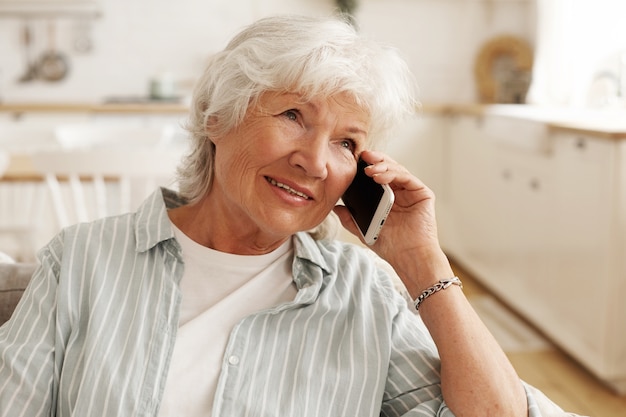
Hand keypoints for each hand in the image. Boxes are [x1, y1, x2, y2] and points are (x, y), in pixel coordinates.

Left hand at [333, 150, 451, 294]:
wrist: (409, 257)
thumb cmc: (390, 246)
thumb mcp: (364, 230)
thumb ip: (350, 218)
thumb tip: (335, 207)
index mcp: (388, 198)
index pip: (377, 176)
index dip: (366, 167)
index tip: (353, 161)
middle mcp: (401, 192)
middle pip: (387, 168)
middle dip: (374, 160)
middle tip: (362, 156)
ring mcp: (412, 192)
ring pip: (397, 170)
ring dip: (382, 166)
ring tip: (368, 169)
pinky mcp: (423, 194)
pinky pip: (407, 177)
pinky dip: (393, 173)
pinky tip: (379, 176)